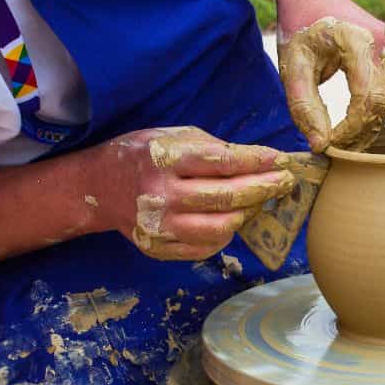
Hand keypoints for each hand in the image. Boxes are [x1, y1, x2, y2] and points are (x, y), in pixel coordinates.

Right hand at [88, 127, 295, 260]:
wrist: (98, 187)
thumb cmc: (142, 155)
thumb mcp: (171, 136)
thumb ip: (211, 148)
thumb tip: (257, 161)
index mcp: (164, 159)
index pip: (222, 162)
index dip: (257, 162)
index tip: (282, 159)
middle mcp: (160, 195)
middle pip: (226, 197)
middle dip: (263, 188)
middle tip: (285, 181)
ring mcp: (159, 226)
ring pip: (221, 228)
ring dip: (247, 214)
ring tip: (258, 201)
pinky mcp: (158, 248)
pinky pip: (205, 247)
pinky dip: (224, 233)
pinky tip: (230, 219)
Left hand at [278, 16, 384, 152]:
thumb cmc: (302, 25)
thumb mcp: (292, 64)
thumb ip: (304, 105)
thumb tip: (321, 145)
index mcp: (361, 42)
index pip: (367, 100)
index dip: (351, 131)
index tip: (329, 147)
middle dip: (364, 134)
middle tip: (341, 155)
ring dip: (382, 128)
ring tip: (366, 154)